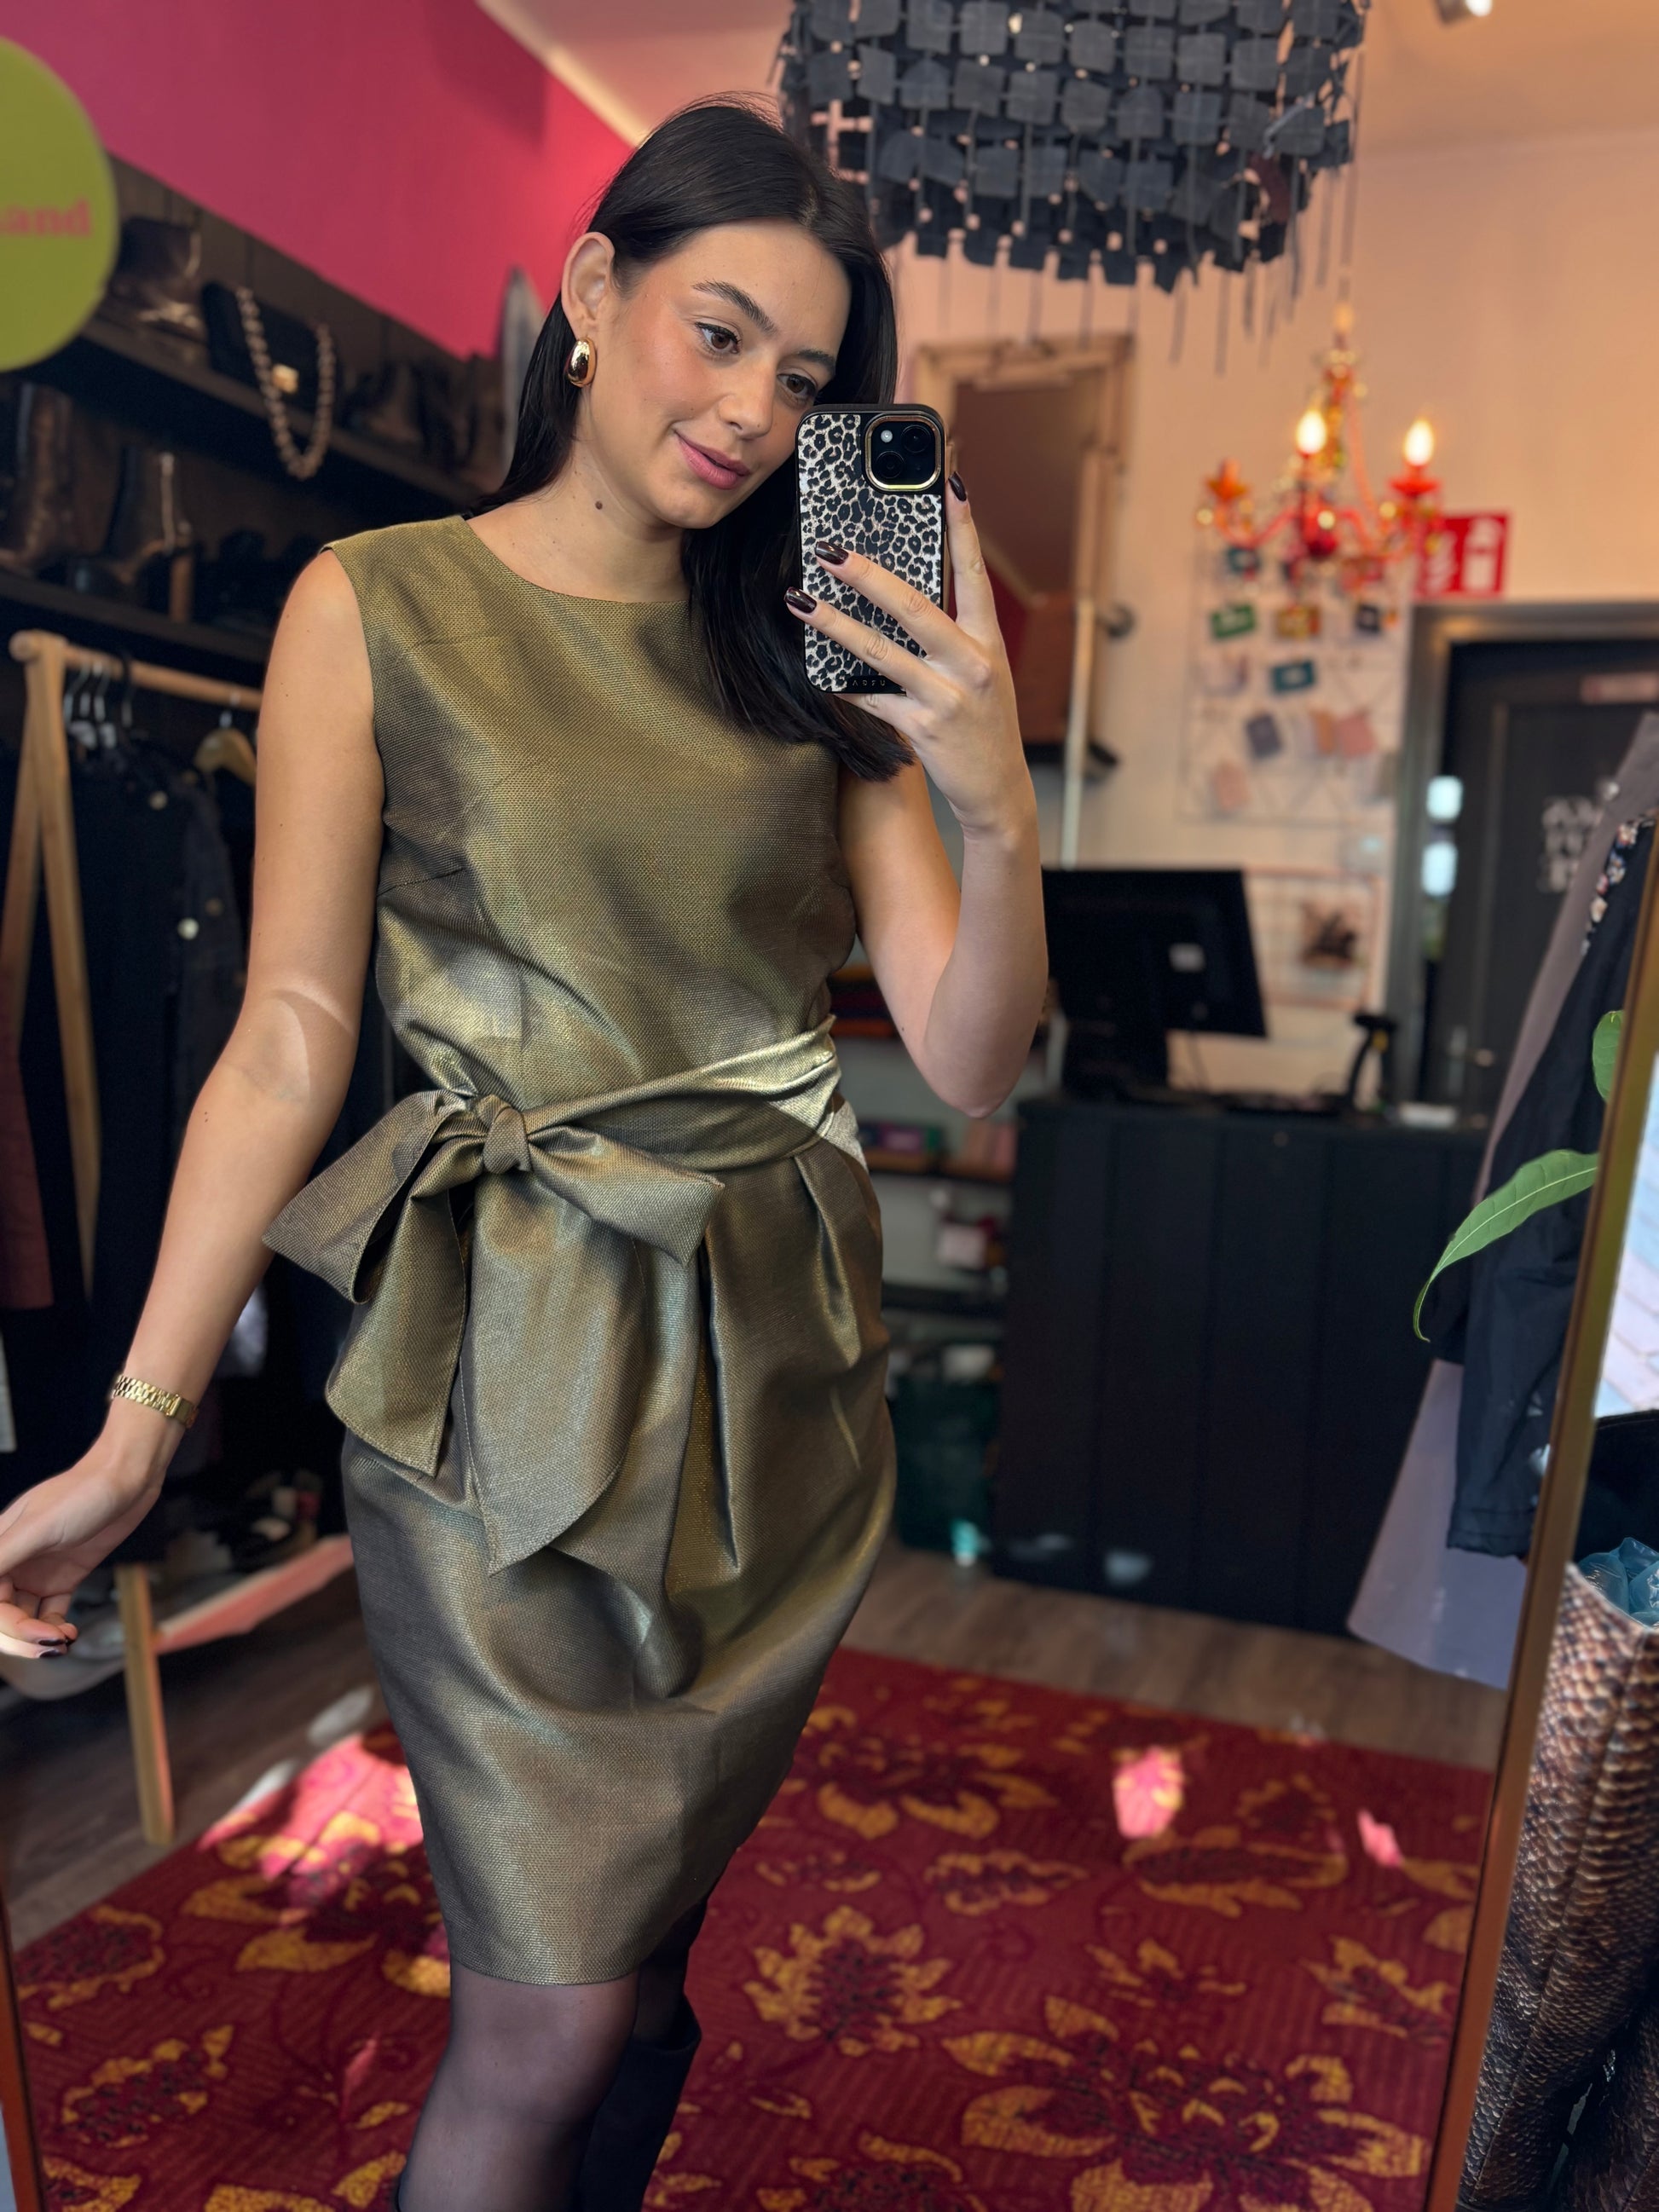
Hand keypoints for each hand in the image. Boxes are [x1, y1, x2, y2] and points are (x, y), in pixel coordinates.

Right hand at [0, 1421, 168, 1658]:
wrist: (127, 1477)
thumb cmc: (81, 1493)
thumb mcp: (37, 1527)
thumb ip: (0, 1558)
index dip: (6, 1625)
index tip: (33, 1634)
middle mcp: (13, 1564)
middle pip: (3, 1617)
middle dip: (21, 1638)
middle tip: (51, 1644)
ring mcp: (37, 1572)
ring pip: (24, 1620)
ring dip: (38, 1638)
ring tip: (63, 1641)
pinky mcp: (64, 1577)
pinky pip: (50, 1614)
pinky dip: (56, 1629)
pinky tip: (70, 1634)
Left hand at [787, 472, 1032, 840]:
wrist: (999, 790)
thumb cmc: (984, 723)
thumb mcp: (981, 672)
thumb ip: (950, 634)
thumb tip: (899, 590)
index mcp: (988, 641)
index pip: (974, 573)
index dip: (963, 526)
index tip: (951, 479)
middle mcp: (972, 664)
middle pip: (915, 607)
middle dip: (868, 575)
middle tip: (829, 549)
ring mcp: (947, 697)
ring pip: (881, 652)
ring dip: (834, 624)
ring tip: (799, 601)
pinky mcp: (923, 729)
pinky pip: (871, 699)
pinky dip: (842, 685)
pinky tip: (816, 671)